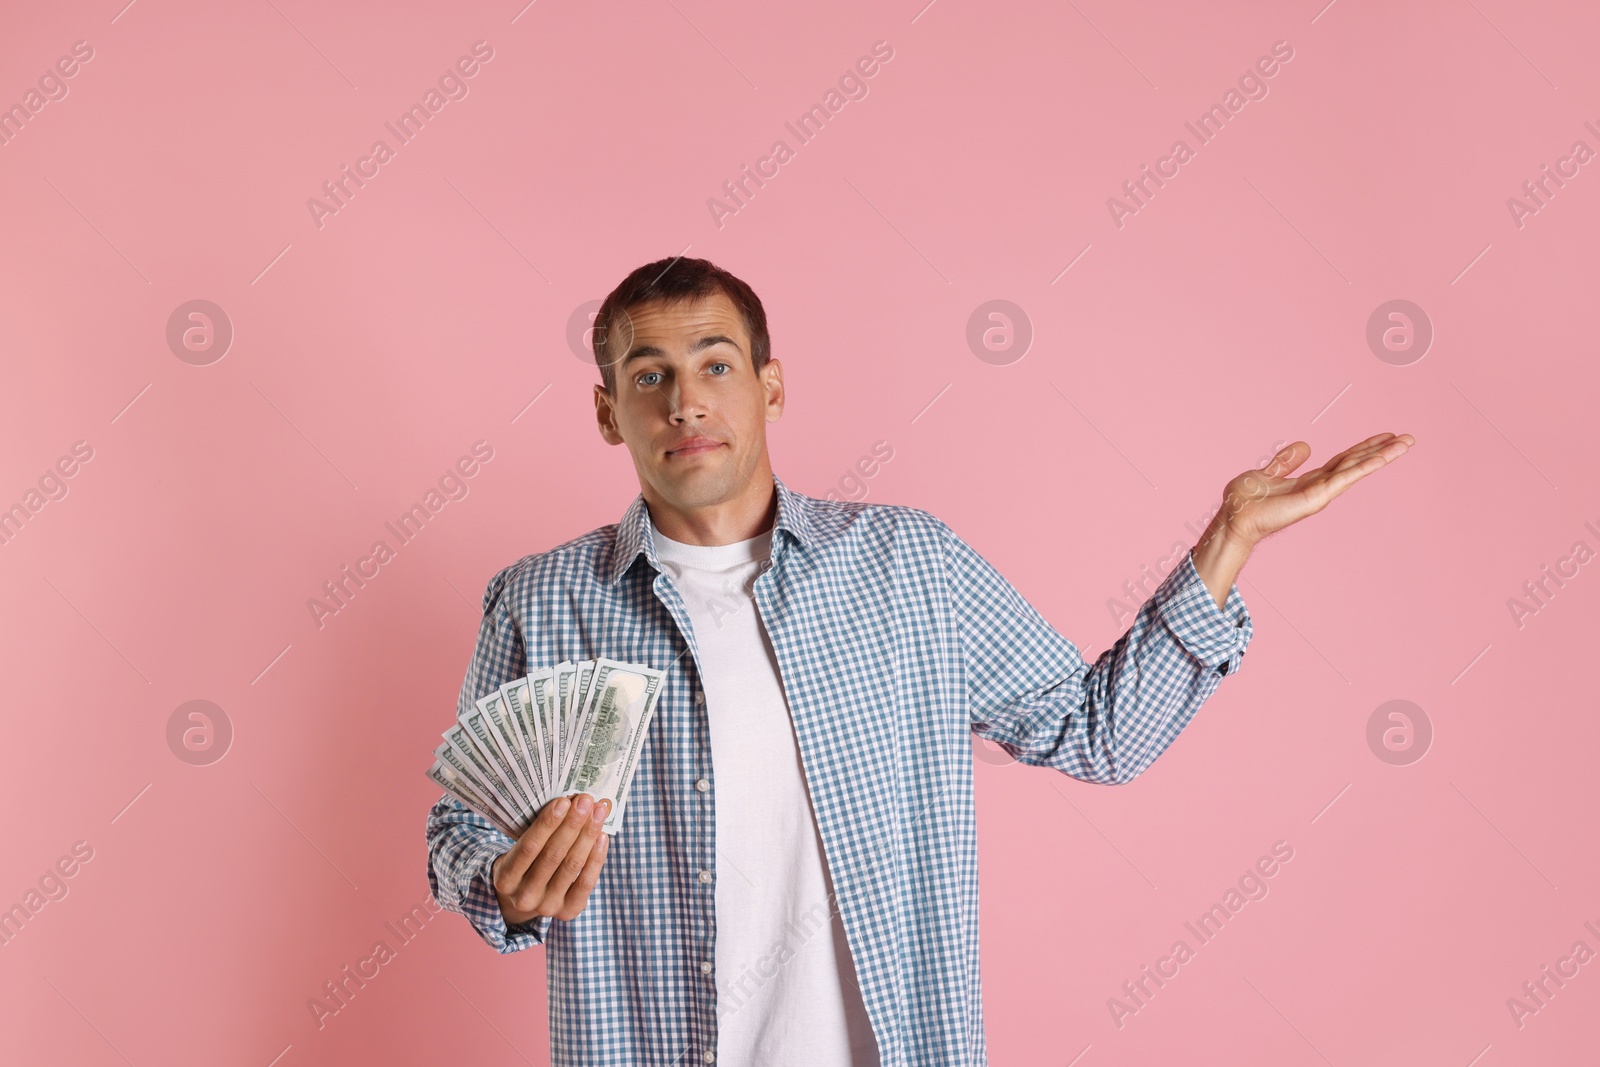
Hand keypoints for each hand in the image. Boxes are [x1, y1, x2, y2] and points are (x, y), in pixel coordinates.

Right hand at [492, 792, 611, 924]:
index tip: (564, 801)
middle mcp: (524, 896)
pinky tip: (602, 836)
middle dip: (573, 824)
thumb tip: (570, 802)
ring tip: (599, 812)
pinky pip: (586, 883)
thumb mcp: (518, 849)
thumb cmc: (525, 863)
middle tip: (587, 801)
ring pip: (572, 866)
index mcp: (505, 878)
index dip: (548, 824)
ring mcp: (546, 906)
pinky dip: (596, 858)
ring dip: (588, 835)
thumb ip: (539, 831)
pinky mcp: (568, 911)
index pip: (529, 847)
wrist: (524, 899)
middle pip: (553, 855)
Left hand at [1211, 433, 1415, 548]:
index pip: (1343, 460)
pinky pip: (1345, 478)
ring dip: (1383, 455)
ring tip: (1406, 443)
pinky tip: (1383, 457)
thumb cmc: (1246, 500)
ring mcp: (1321, 493)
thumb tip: (1305, 446)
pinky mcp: (1317, 498)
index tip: (1385, 436)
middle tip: (1408, 438)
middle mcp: (1320, 486)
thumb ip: (1286, 461)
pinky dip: (1364, 467)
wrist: (1235, 517)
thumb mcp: (1268, 473)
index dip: (1364, 447)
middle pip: (1356, 463)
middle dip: (1382, 450)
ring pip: (1357, 468)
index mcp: (1310, 480)